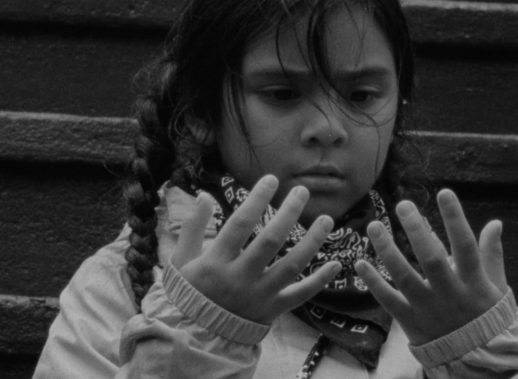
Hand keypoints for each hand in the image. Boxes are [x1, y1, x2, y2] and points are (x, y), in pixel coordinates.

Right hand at [171, 175, 340, 324]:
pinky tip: (336, 264)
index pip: (240, 223)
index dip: (257, 199)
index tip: (271, 179)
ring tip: (327, 219)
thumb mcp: (181, 260)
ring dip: (312, 241)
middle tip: (302, 191)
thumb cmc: (190, 293)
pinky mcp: (274, 310)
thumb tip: (204, 196)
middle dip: (289, 213)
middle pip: (271, 241)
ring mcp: (260, 295)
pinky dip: (320, 280)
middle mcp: (240, 277)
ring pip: (292, 265)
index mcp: (216, 261)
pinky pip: (301, 295)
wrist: (196, 338)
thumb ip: (192, 227)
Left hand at [354, 189, 506, 345]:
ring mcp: (428, 307)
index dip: (455, 218)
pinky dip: (373, 282)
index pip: (465, 244)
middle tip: (403, 204)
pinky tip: (359, 263)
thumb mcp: (496, 286)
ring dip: (387, 250)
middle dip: (417, 230)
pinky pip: (388, 300)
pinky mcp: (410, 321)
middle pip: (431, 258)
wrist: (477, 360)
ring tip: (374, 226)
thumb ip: (492, 253)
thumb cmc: (485, 316)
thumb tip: (495, 223)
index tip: (444, 192)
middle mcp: (449, 292)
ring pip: (404, 277)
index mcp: (473, 281)